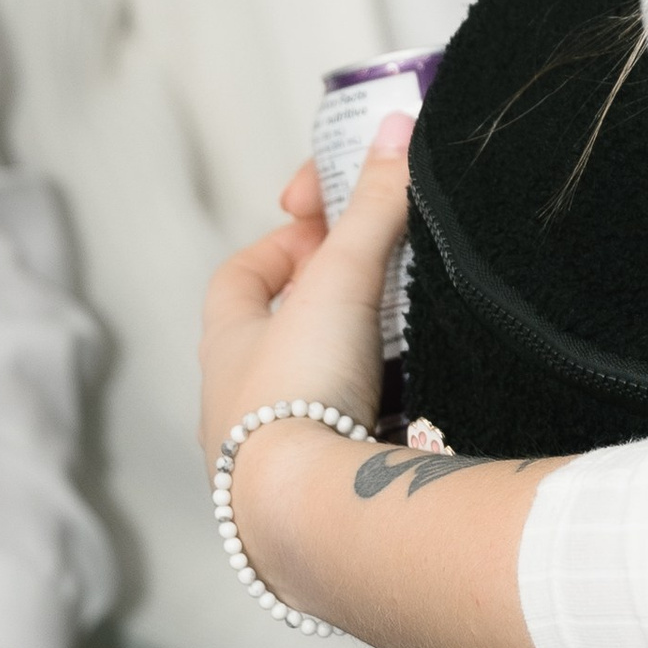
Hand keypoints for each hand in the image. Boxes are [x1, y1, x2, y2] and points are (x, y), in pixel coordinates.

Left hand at [199, 124, 411, 478]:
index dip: (285, 240)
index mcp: (227, 346)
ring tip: (408, 339)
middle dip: (329, 302)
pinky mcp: (321, 492)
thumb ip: (372, 208)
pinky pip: (349, 441)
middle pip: (280, 333)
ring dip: (356, 363)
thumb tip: (394, 132)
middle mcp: (239, 402)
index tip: (331, 222)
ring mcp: (278, 453)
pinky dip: (381, 420)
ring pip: (315, 392)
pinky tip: (420, 410)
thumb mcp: (339, 282)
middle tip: (379, 277)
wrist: (309, 516)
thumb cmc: (298, 399)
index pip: (240, 275)